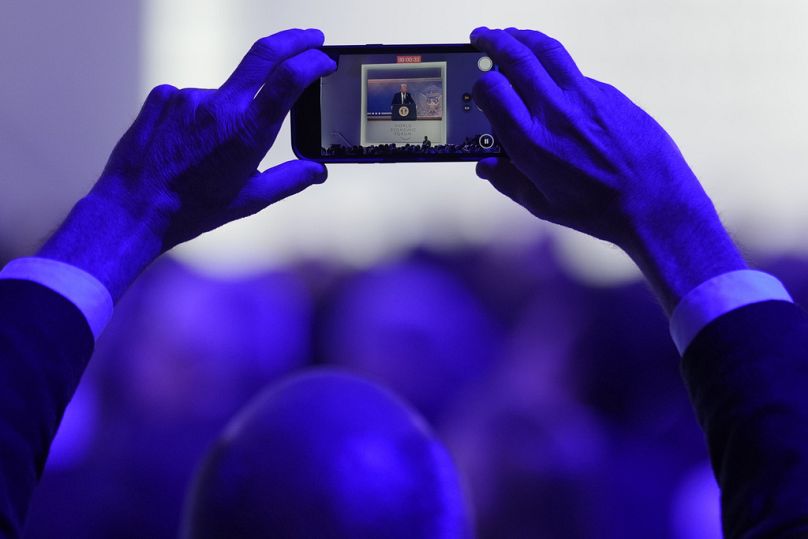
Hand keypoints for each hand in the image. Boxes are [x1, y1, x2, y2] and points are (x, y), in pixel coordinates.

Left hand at [95, 27, 334, 249]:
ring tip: (210, 154)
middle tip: (311, 39)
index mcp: (247, 132)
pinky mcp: (163, 96)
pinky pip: (192, 99)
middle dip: (294, 41)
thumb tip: (318, 171)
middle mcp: (219, 106)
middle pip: (264, 53)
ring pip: (224, 94)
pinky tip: (186, 146)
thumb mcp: (249, 200)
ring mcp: (188, 97)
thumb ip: (289, 180)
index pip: (288, 77)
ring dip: (229, 113)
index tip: (324, 60)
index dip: (312, 60)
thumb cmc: (191, 210)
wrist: (133, 208)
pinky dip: (199, 117)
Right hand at [471, 27, 745, 311]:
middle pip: (516, 57)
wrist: (654, 203)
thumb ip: (507, 181)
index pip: (492, 90)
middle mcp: (555, 112)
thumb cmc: (597, 210)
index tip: (480, 86)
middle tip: (481, 37)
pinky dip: (556, 68)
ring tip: (510, 36)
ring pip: (547, 50)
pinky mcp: (609, 94)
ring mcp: (585, 97)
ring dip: (523, 37)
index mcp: (531, 142)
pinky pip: (575, 73)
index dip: (480, 84)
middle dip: (493, 41)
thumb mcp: (541, 204)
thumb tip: (485, 166)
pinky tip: (551, 80)